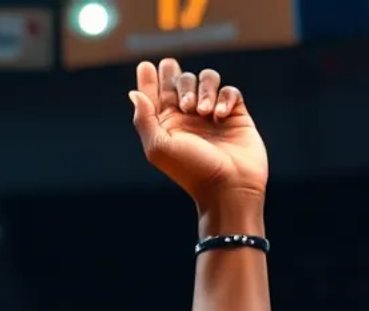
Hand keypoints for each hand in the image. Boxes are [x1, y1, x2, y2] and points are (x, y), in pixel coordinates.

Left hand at [128, 59, 267, 212]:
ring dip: (204, 90)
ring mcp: (212, 113)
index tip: (145, 65)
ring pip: (206, 79)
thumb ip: (144, 118)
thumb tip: (134, 93)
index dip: (150, 79)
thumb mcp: (159, 147)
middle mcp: (188, 116)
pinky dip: (225, 98)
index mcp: (166, 124)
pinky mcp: (235, 114)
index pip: (156, 93)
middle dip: (179, 80)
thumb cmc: (191, 171)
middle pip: (181, 80)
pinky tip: (220, 117)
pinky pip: (230, 91)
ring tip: (203, 113)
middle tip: (184, 103)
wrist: (229, 187)